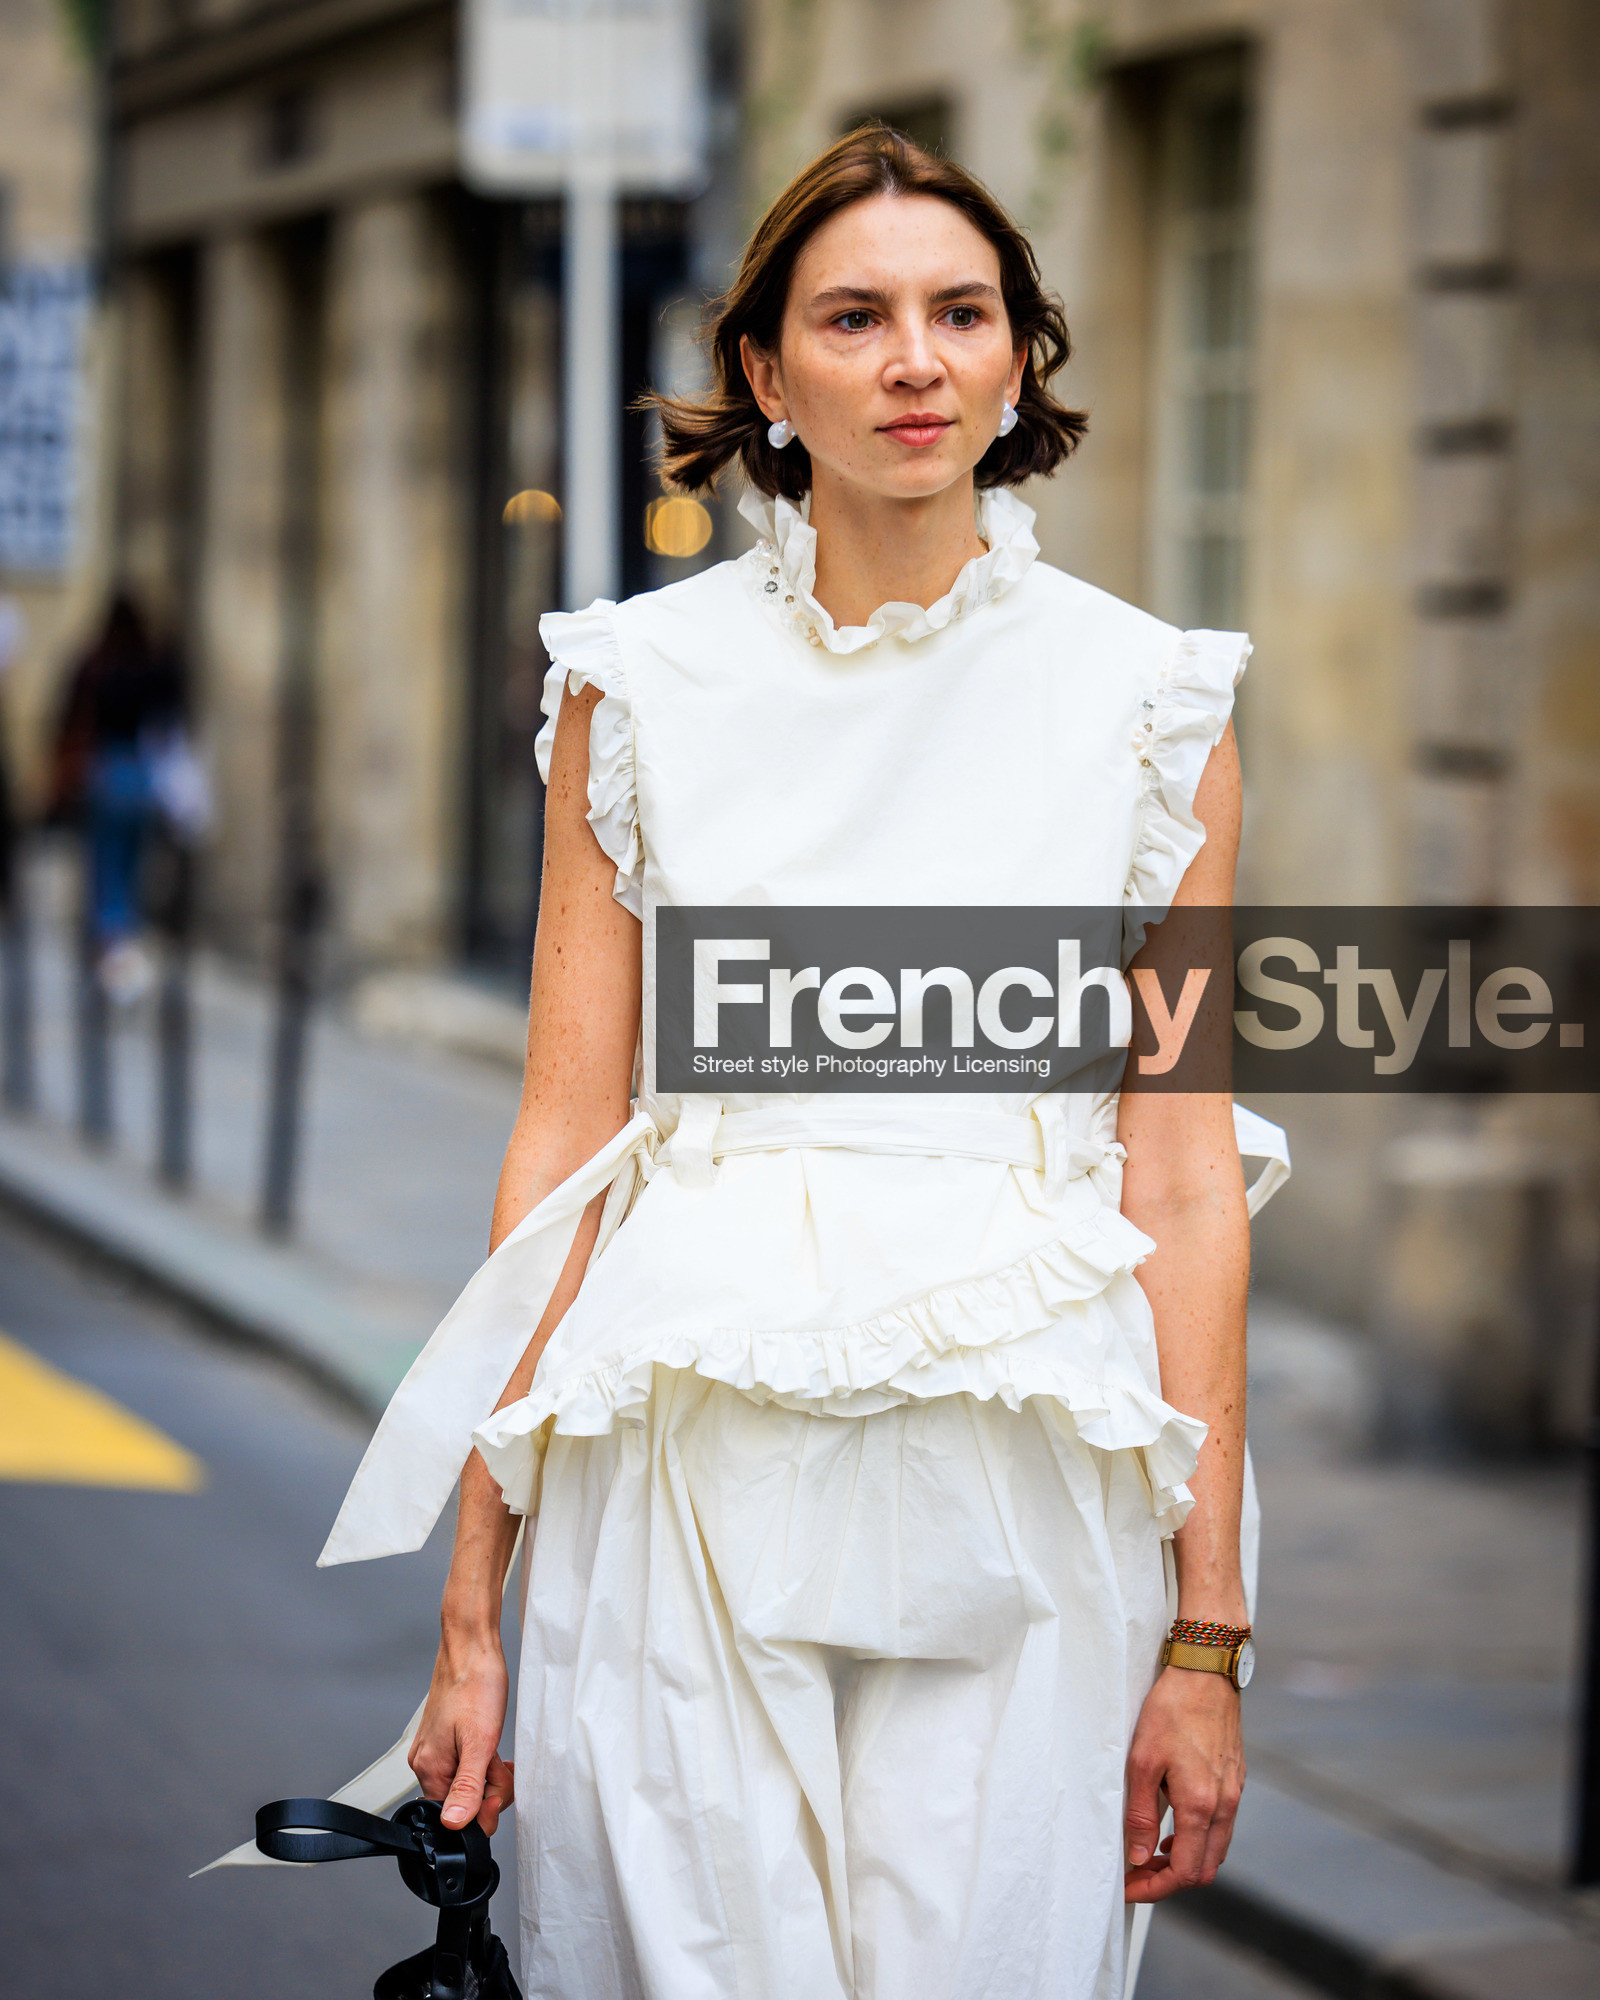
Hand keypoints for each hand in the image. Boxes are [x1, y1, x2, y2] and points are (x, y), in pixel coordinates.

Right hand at [408, 1626, 514, 1833]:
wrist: (473, 1646)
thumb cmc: (476, 1685)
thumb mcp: (480, 1741)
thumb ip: (467, 1787)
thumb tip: (453, 1825)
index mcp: (429, 1768)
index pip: (453, 1817)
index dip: (481, 1810)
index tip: (498, 1788)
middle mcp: (427, 1762)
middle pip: (461, 1801)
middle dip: (489, 1789)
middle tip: (501, 1764)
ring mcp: (437, 1750)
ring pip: (467, 1783)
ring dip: (489, 1774)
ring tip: (499, 1753)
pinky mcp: (448, 1739)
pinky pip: (467, 1765)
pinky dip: (485, 1762)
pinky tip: (496, 1750)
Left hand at [1123, 1665, 1244, 1901]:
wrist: (1206, 1672)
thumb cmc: (1171, 1710)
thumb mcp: (1143, 1761)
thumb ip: (1142, 1814)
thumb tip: (1140, 1857)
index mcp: (1201, 1806)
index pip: (1186, 1872)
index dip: (1156, 1888)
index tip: (1132, 1887)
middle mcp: (1225, 1805)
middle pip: (1206, 1869)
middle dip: (1172, 1880)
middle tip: (1140, 1874)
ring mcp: (1234, 1793)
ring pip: (1217, 1849)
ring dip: (1188, 1860)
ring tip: (1153, 1852)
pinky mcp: (1236, 1779)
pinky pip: (1223, 1826)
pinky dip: (1200, 1838)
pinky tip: (1176, 1825)